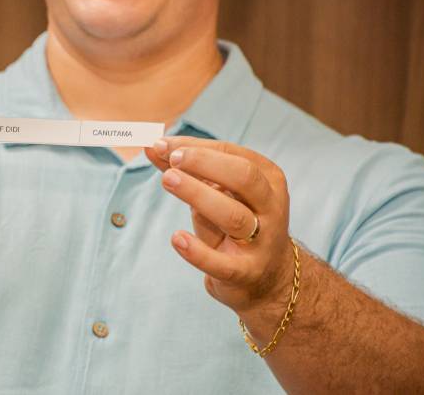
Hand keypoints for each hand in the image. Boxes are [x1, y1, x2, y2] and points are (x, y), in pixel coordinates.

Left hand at [146, 136, 294, 316]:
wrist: (267, 279)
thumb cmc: (234, 223)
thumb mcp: (215, 193)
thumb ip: (186, 170)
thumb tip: (152, 146)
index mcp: (268, 180)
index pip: (233, 154)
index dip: (197, 147)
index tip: (163, 144)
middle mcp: (271, 208)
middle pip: (243, 178)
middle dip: (205, 164)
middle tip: (172, 161)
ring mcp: (262, 242)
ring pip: (233, 216)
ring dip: (198, 195)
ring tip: (167, 180)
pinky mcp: (246, 273)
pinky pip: (222, 263)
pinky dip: (197, 251)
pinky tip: (176, 238)